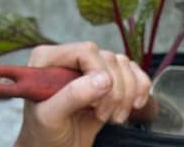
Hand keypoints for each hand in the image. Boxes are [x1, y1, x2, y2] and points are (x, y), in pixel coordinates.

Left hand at [12, 42, 151, 146]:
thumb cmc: (43, 133)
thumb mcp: (51, 117)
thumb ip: (73, 96)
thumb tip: (104, 79)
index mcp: (48, 58)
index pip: (85, 51)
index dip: (98, 74)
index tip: (96, 103)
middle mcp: (70, 59)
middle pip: (108, 58)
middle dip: (113, 91)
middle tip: (103, 116)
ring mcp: (89, 69)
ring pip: (123, 65)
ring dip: (126, 94)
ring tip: (113, 117)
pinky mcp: (106, 81)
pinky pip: (132, 73)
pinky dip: (139, 88)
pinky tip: (133, 105)